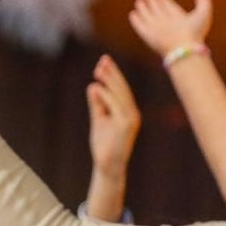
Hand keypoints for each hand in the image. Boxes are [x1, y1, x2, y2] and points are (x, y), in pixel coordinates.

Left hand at [87, 55, 140, 177]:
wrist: (107, 165)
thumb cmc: (104, 144)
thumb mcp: (99, 119)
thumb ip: (97, 104)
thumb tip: (93, 85)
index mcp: (128, 111)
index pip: (121, 89)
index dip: (113, 75)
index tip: (103, 61)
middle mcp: (132, 113)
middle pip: (123, 89)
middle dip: (113, 74)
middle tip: (103, 59)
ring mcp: (131, 120)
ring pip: (120, 95)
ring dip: (110, 81)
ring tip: (99, 69)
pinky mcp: (126, 126)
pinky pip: (116, 107)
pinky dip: (106, 96)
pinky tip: (96, 87)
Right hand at [128, 0, 212, 57]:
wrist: (182, 48)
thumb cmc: (195, 34)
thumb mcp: (203, 13)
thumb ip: (203, 1)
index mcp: (179, 18)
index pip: (170, 7)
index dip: (165, 1)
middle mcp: (167, 23)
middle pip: (158, 10)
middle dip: (153, 1)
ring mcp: (156, 29)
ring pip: (148, 16)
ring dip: (143, 8)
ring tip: (139, 1)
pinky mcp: (147, 35)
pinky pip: (140, 26)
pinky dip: (136, 20)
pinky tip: (133, 14)